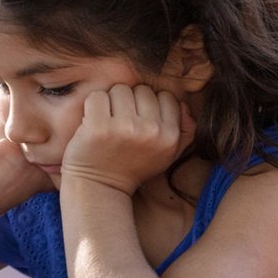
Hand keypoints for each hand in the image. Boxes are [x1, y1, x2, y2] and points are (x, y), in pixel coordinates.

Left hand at [59, 84, 192, 195]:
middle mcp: (150, 131)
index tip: (139, 119)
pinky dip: (92, 105)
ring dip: (111, 101)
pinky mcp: (98, 127)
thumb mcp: (167, 155)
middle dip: (131, 101)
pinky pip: (97, 96)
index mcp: (169, 136)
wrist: (101, 188)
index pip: (166, 96)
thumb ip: (184, 131)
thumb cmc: (133, 167)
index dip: (150, 104)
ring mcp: (123, 127)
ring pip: (120, 89)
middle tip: (121, 121)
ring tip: (108, 122)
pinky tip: (93, 122)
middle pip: (142, 89)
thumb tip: (184, 105)